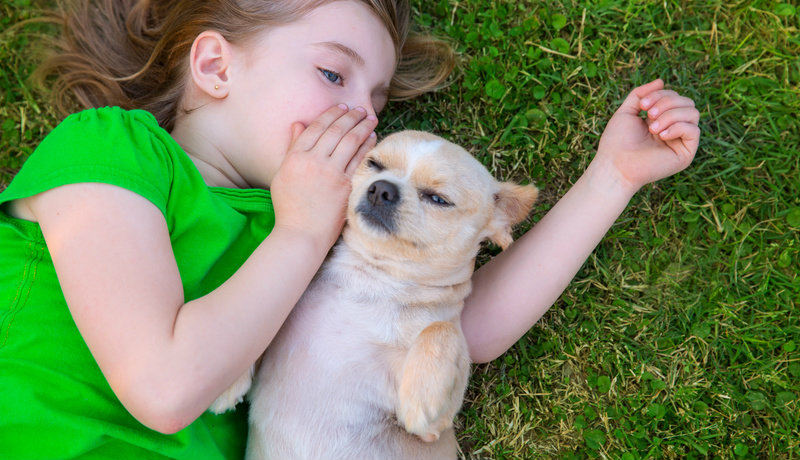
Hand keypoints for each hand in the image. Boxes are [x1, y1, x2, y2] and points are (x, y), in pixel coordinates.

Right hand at [270, 105, 377, 250]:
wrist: (301, 233)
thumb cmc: (289, 206)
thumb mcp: (283, 173)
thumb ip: (292, 147)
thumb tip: (299, 124)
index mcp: (295, 157)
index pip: (316, 127)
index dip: (331, 114)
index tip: (341, 107)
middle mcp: (313, 161)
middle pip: (335, 131)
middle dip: (350, 116)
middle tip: (360, 109)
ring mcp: (331, 173)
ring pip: (350, 141)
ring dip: (362, 126)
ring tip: (370, 118)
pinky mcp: (345, 185)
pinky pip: (359, 159)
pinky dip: (367, 145)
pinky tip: (372, 137)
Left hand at [595, 79, 700, 191]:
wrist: (615, 165)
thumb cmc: (617, 142)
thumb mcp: (627, 112)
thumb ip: (641, 94)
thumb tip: (661, 80)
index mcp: (661, 120)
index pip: (674, 97)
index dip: (661, 95)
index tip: (643, 105)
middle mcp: (673, 129)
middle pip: (687, 102)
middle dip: (667, 102)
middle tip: (649, 115)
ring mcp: (680, 141)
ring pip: (693, 113)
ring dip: (671, 115)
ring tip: (653, 128)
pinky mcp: (685, 154)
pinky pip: (693, 130)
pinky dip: (677, 127)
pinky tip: (661, 135)